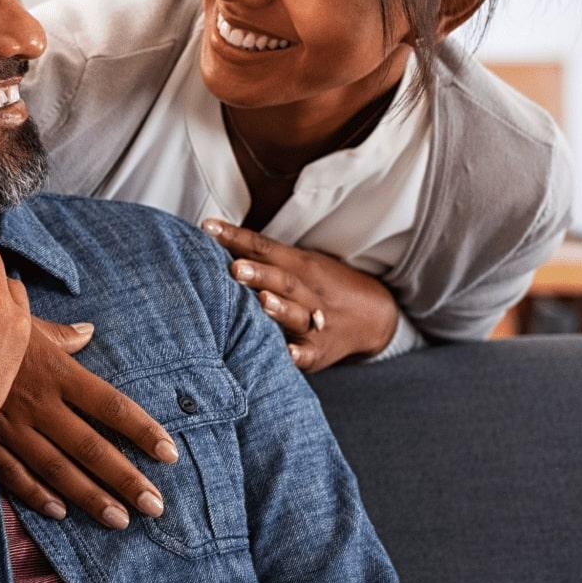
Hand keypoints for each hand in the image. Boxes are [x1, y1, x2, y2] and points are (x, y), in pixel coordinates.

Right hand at [0, 337, 180, 526]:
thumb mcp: (23, 322)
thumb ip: (61, 335)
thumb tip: (89, 332)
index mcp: (55, 372)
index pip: (111, 405)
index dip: (142, 430)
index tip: (169, 453)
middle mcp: (39, 403)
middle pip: (91, 446)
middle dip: (126, 479)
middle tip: (155, 506)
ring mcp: (10, 425)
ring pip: (58, 468)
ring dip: (90, 497)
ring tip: (119, 519)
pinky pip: (13, 473)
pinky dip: (36, 495)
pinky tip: (60, 512)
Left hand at [200, 220, 399, 372]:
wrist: (373, 316)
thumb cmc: (319, 286)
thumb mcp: (298, 264)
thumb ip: (261, 255)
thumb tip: (213, 236)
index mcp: (299, 265)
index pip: (264, 248)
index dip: (236, 237)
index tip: (208, 228)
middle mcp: (308, 291)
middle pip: (282, 280)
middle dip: (259, 274)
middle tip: (234, 268)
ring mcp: (315, 322)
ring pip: (297, 314)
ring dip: (279, 309)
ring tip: (262, 302)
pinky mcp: (318, 351)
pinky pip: (308, 353)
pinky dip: (298, 354)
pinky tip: (287, 354)